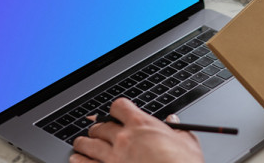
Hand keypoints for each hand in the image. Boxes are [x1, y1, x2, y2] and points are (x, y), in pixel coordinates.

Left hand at [70, 98, 204, 162]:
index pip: (119, 106)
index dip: (117, 109)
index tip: (116, 113)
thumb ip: (177, 129)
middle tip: (97, 131)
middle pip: (100, 126)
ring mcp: (113, 158)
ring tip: (81, 143)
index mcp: (141, 125)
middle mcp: (123, 139)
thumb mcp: (187, 142)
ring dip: (84, 143)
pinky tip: (76, 159)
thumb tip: (173, 121)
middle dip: (98, 128)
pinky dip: (79, 161)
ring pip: (88, 145)